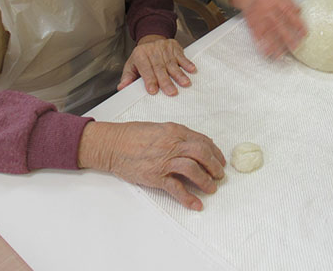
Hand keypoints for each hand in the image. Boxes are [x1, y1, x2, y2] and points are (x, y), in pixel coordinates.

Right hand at [78, 121, 225, 210]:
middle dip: (215, 166)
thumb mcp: (160, 128)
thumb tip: (197, 144)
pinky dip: (188, 198)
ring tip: (212, 188)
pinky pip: (176, 188)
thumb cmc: (133, 135)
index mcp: (175, 131)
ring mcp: (164, 161)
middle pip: (202, 154)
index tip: (220, 160)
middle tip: (220, 175)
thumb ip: (178, 135)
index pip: (203, 141)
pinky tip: (197, 204)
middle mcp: (173, 144)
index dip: (215, 152)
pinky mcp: (155, 176)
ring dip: (206, 180)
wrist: (112, 144)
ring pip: (193, 169)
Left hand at [118, 35, 195, 95]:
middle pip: (160, 67)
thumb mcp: (131, 65)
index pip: (145, 69)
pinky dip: (187, 63)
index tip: (153, 91)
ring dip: (179, 74)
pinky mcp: (174, 46)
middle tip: (171, 92)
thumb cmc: (142, 57)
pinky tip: (191, 70)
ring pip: (172, 63)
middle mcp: (152, 50)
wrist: (151, 39)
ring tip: (184, 83)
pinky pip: (181, 56)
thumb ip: (127, 78)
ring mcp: (164, 48)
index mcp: (140, 55)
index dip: (149, 80)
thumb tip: (122, 88)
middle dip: (166, 81)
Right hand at [230, 0, 304, 57]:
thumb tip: (299, 11)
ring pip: (268, 32)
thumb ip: (289, 0)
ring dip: (275, 45)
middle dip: (287, 37)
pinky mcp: (252, 22)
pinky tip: (266, 51)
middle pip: (279, 25)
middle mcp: (268, 9)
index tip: (304, 33)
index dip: (297, 24)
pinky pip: (257, 34)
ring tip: (280, 55)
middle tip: (295, 47)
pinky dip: (261, 44)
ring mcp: (259, 17)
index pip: (289, 13)